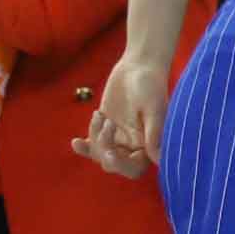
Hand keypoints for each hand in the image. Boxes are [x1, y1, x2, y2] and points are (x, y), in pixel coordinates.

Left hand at [80, 54, 165, 177]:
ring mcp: (117, 137)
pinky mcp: (104, 128)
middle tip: (106, 126)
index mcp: (148, 144)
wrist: (138, 65)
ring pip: (100, 154)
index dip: (122, 165)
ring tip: (100, 115)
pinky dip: (84, 146)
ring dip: (95, 140)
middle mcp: (133, 145)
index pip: (135, 168)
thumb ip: (154, 134)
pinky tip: (76, 142)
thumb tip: (158, 160)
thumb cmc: (150, 84)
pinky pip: (92, 144)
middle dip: (105, 151)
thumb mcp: (153, 107)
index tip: (112, 152)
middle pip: (115, 164)